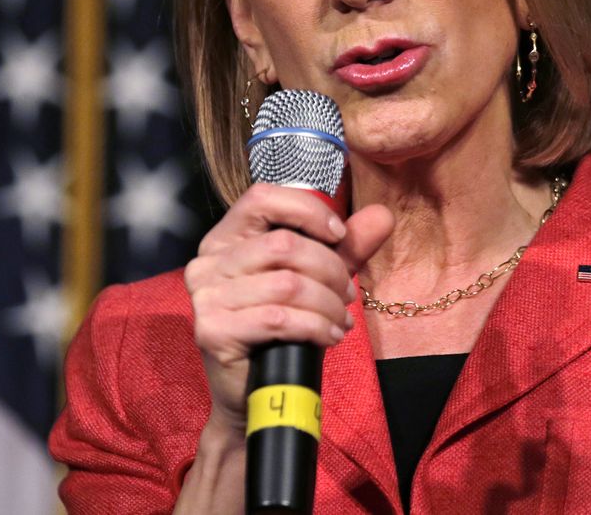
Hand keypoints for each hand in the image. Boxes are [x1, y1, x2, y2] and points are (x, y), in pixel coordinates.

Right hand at [183, 184, 392, 433]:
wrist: (256, 393)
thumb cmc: (283, 331)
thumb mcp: (317, 280)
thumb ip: (346, 247)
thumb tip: (383, 215)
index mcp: (226, 239)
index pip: (262, 198)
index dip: (307, 210)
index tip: (339, 235)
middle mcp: (208, 262)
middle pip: (283, 245)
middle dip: (330, 269)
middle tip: (347, 295)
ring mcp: (206, 297)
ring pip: (287, 284)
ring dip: (327, 304)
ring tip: (341, 320)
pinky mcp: (213, 330)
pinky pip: (279, 318)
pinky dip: (316, 326)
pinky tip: (330, 336)